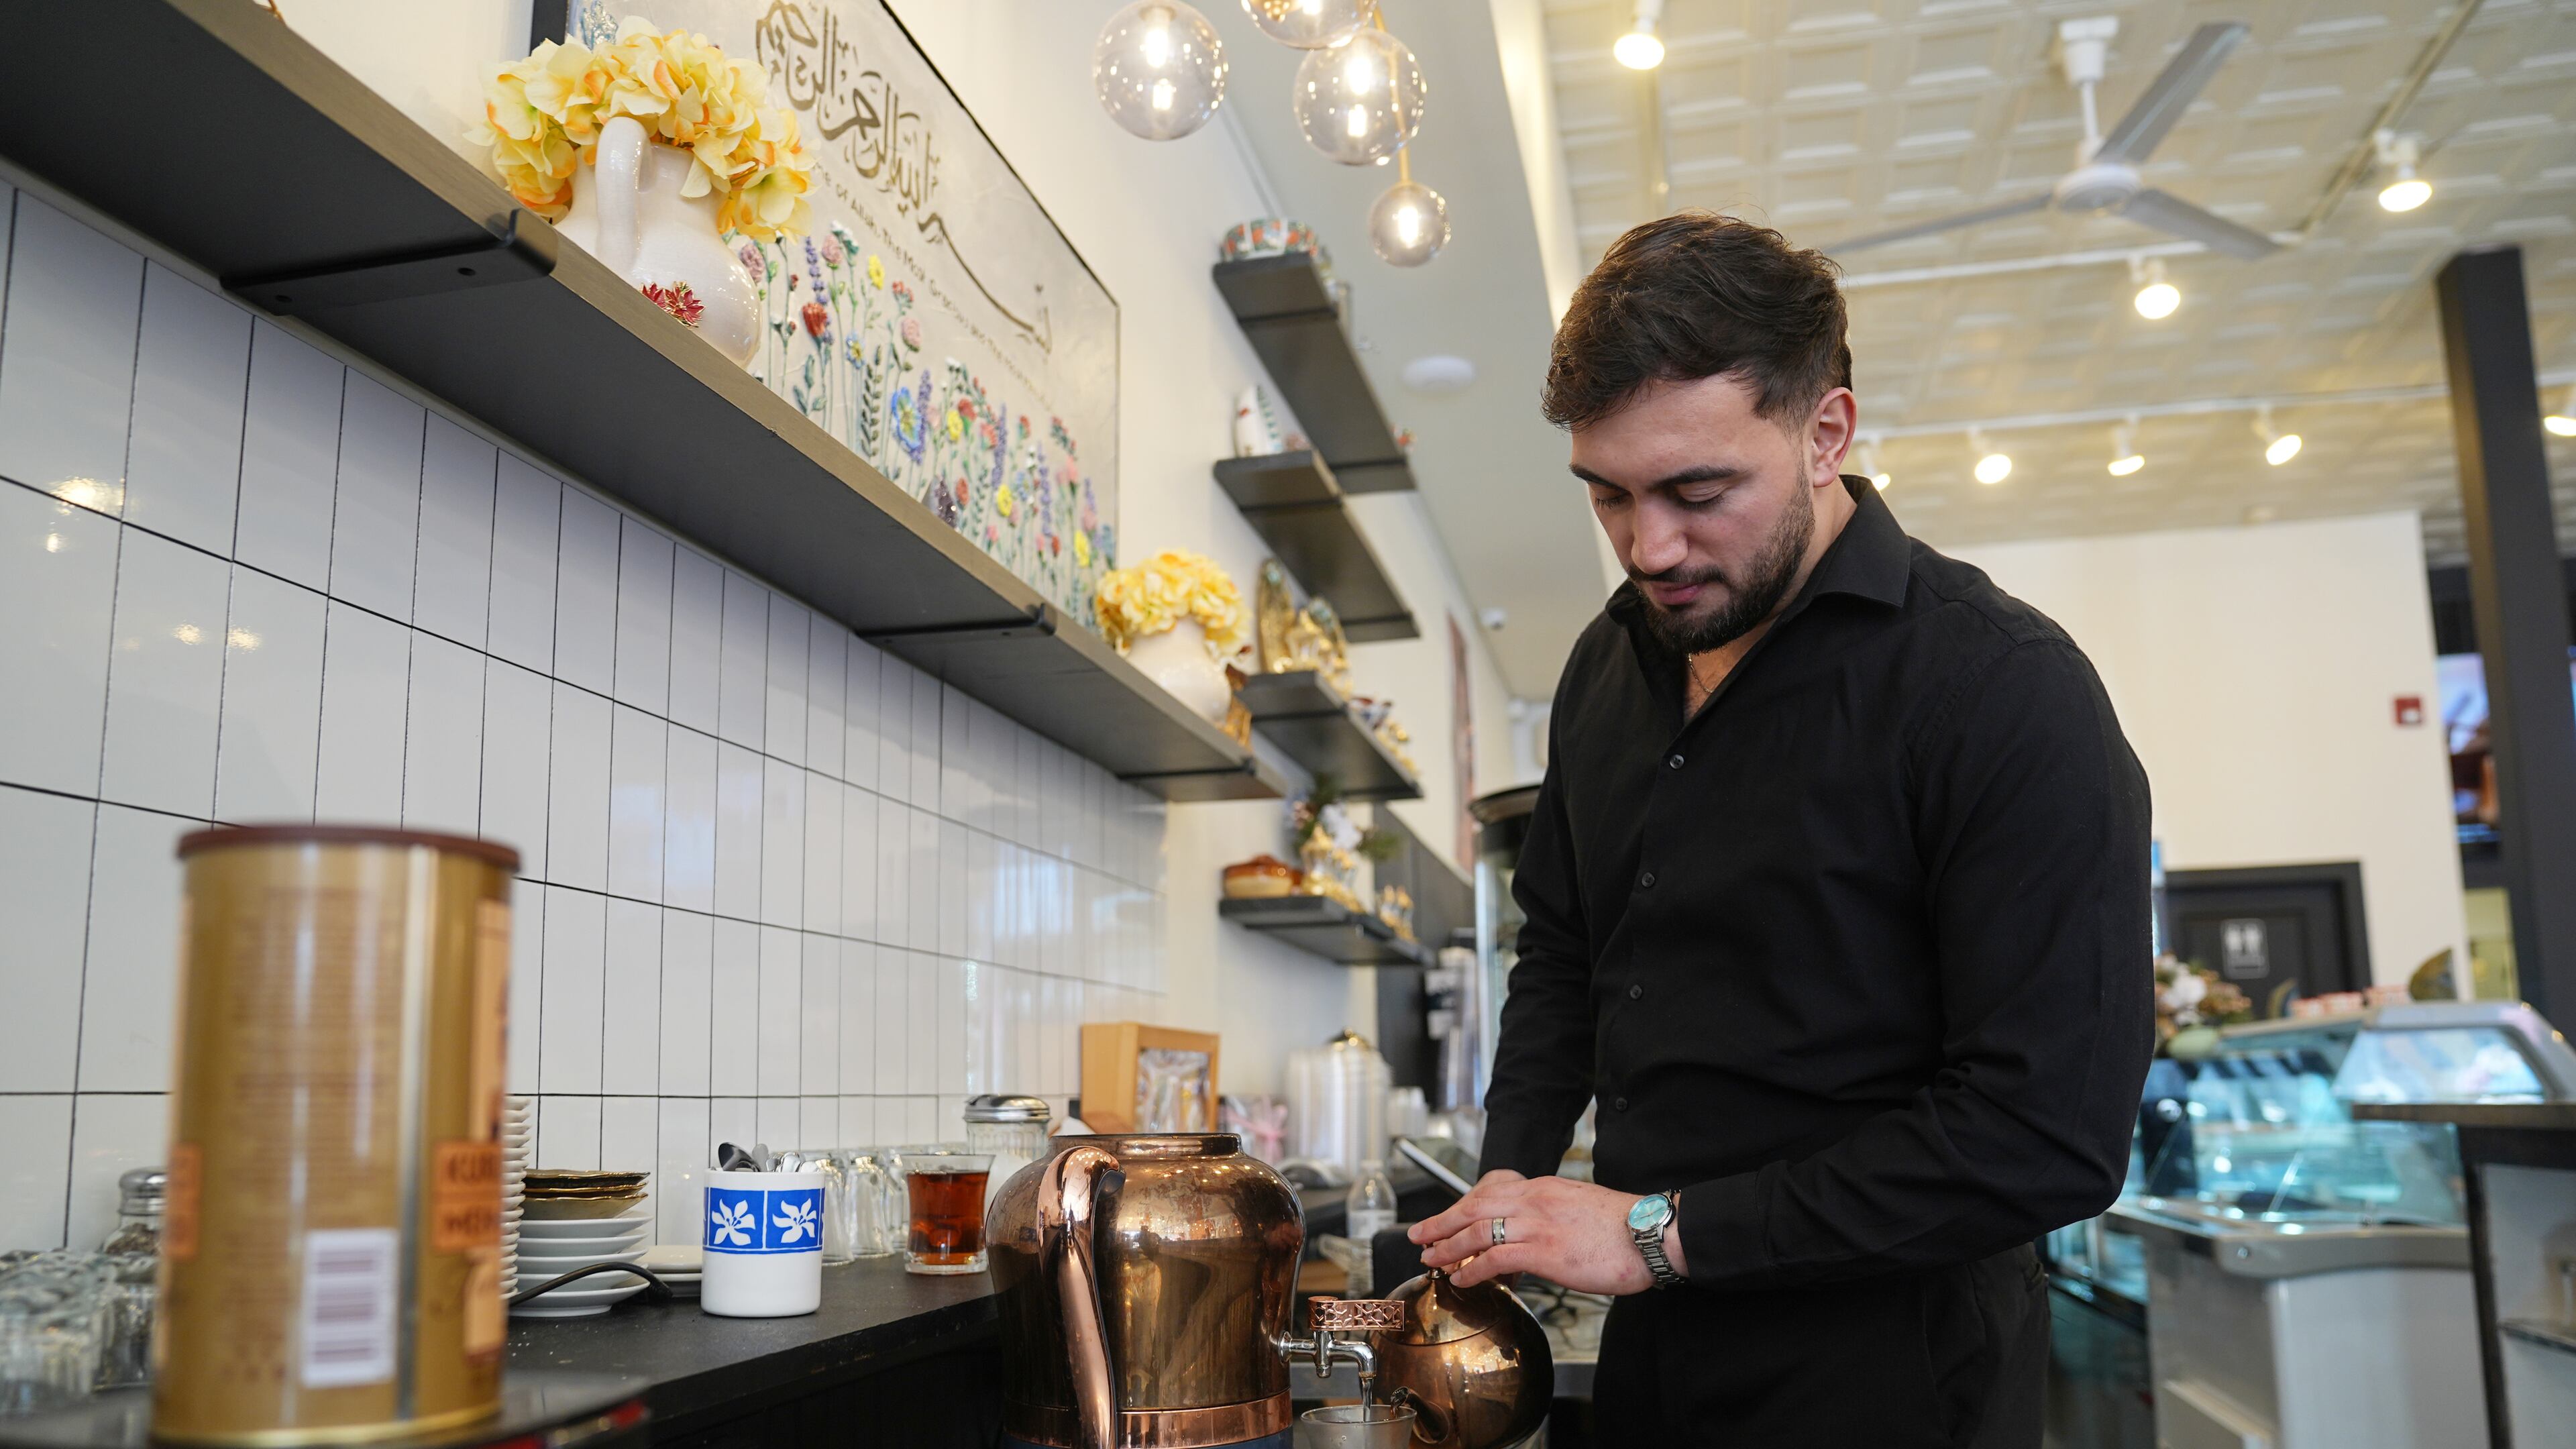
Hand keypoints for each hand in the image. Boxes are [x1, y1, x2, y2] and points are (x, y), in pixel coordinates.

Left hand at [1406, 1171, 1683, 1294]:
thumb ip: (1552, 1216)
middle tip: (1419, 1235)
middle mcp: (1535, 1200)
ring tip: (1430, 1259)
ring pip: (1477, 1230)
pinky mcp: (1544, 1251)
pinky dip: (1472, 1268)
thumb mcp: (1579, 1208)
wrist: (1649, 1233)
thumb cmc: (1622, 1227)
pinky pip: (1495, 1258)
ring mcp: (1537, 1225)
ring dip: (1448, 1246)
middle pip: (1473, 1206)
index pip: (1490, 1191)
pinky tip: (1461, 1278)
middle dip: (1442, 1221)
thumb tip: (1535, 1236)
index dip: (1462, 1205)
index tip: (1447, 1217)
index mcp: (1543, 1188)